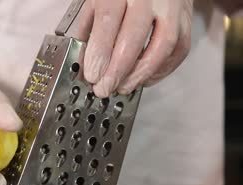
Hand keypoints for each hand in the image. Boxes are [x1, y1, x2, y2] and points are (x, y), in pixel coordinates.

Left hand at [78, 0, 193, 96]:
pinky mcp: (187, 17)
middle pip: (135, 35)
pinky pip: (180, 47)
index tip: (93, 75)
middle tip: (105, 88)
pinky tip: (145, 78)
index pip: (109, 20)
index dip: (100, 52)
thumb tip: (85, 62)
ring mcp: (172, 6)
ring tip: (124, 87)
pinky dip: (162, 69)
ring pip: (163, 44)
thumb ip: (89, 28)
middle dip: (118, 69)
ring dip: (141, 73)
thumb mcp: (97, 0)